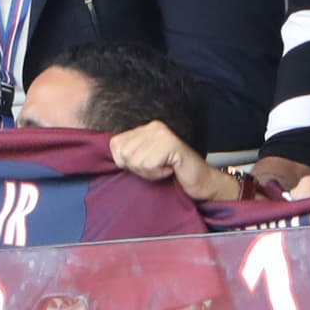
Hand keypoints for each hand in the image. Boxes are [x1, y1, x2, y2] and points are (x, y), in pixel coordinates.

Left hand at [109, 121, 236, 201]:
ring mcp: (163, 134)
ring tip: (165, 169)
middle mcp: (153, 127)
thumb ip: (128, 156)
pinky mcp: (171, 144)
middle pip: (123, 154)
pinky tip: (171, 169)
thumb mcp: (145, 163)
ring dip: (149, 173)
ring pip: (135, 160)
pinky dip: (158, 174)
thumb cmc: (173, 176)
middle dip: (138, 169)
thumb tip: (107, 158)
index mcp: (145, 128)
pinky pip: (149, 164)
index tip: (147, 166)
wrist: (202, 183)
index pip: (114, 144)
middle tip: (157, 168)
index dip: (125, 163)